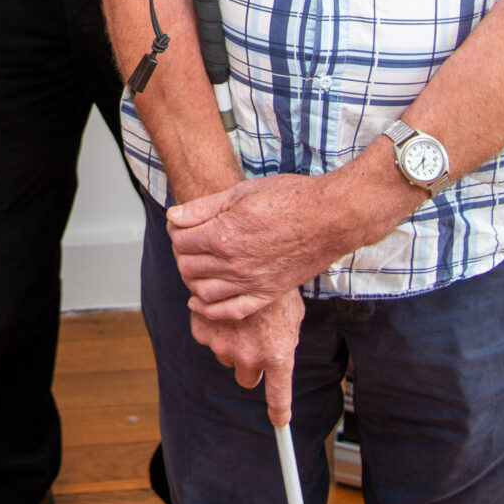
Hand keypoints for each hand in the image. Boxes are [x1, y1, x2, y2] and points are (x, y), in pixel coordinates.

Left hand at [168, 163, 405, 321]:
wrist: (330, 217)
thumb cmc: (289, 198)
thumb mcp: (241, 193)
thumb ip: (203, 208)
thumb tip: (173, 218)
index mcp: (224, 234)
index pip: (181, 241)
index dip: (176, 231)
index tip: (181, 225)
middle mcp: (234, 263)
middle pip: (188, 265)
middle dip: (181, 253)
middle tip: (187, 242)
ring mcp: (251, 282)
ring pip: (202, 291)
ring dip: (191, 279)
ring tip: (194, 265)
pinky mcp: (267, 294)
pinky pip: (230, 311)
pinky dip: (209, 310)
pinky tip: (198, 302)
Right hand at [191, 284, 306, 426]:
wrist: (247, 258)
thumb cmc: (274, 286)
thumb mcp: (291, 316)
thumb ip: (284, 342)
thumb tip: (278, 358)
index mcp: (278, 354)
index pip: (278, 395)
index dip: (279, 411)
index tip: (280, 423)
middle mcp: (251, 356)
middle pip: (247, 378)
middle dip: (250, 364)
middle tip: (253, 340)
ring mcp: (225, 346)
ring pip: (226, 357)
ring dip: (231, 343)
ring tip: (240, 317)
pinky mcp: (203, 331)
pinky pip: (207, 339)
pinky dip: (212, 327)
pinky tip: (222, 310)